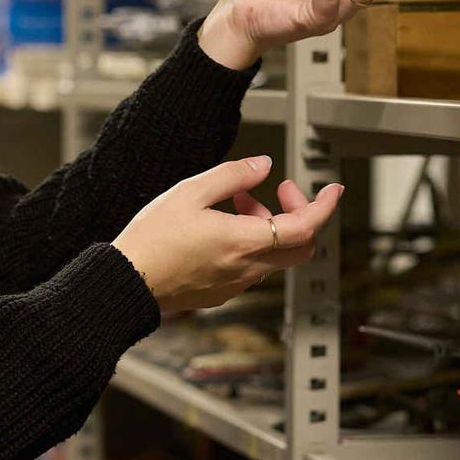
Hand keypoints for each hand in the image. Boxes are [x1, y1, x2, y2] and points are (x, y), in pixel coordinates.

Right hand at [112, 156, 341, 315]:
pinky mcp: (222, 292)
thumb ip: (233, 175)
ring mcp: (236, 284)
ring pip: (274, 254)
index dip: (324, 205)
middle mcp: (246, 268)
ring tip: (234, 201)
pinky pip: (252, 266)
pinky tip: (221, 226)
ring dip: (267, 225)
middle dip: (297, 214)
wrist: (125, 282)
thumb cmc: (151, 239)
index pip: (305, 227)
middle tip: (278, 192)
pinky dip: (251, 242)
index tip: (333, 189)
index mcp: (243, 242)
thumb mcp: (190, 192)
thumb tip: (264, 166)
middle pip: (300, 246)